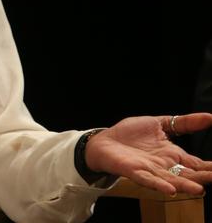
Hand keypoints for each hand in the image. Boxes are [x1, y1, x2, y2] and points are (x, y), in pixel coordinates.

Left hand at [85, 113, 211, 195]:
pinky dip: (159, 184)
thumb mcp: (159, 123)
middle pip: (188, 174)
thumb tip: (210, 116)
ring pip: (171, 180)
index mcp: (172, 154)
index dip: (209, 167)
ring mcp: (150, 169)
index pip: (196, 163)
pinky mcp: (134, 171)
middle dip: (203, 177)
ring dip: (185, 185)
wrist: (104, 140)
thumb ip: (183, 122)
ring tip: (200, 189)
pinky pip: (148, 179)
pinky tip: (171, 189)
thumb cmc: (130, 134)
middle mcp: (164, 165)